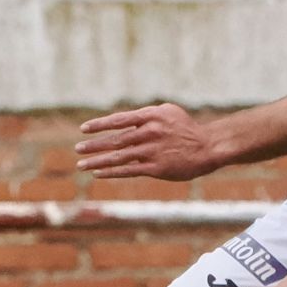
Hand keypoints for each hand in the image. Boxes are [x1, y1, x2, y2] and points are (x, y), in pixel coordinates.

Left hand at [75, 103, 218, 180]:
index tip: (83, 129)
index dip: (99, 125)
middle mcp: (149, 132)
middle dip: (93, 145)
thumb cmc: (186, 129)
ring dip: (98, 161)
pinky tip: (99, 174)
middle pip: (115, 140)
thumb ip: (145, 117)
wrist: (208, 146)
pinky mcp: (156, 168)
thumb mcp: (167, 113)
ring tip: (82, 164)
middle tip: (78, 149)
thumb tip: (124, 123)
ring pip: (118, 157)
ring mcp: (152, 151)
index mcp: (150, 116)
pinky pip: (129, 170)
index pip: (119, 120)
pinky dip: (112, 172)